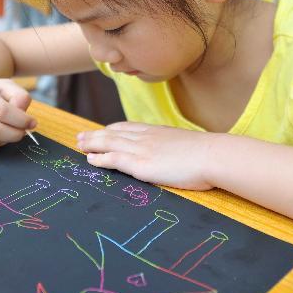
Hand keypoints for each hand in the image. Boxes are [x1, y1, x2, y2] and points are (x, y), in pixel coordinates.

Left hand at [77, 122, 215, 190]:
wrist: (213, 155)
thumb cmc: (208, 154)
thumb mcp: (188, 145)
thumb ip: (177, 147)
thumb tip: (179, 154)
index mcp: (157, 132)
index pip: (129, 127)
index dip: (112, 129)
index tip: (103, 130)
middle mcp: (146, 137)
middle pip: (114, 133)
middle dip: (96, 135)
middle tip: (81, 137)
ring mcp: (142, 150)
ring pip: (109, 143)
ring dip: (92, 144)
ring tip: (79, 145)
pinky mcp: (141, 165)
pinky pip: (114, 159)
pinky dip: (100, 159)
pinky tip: (90, 160)